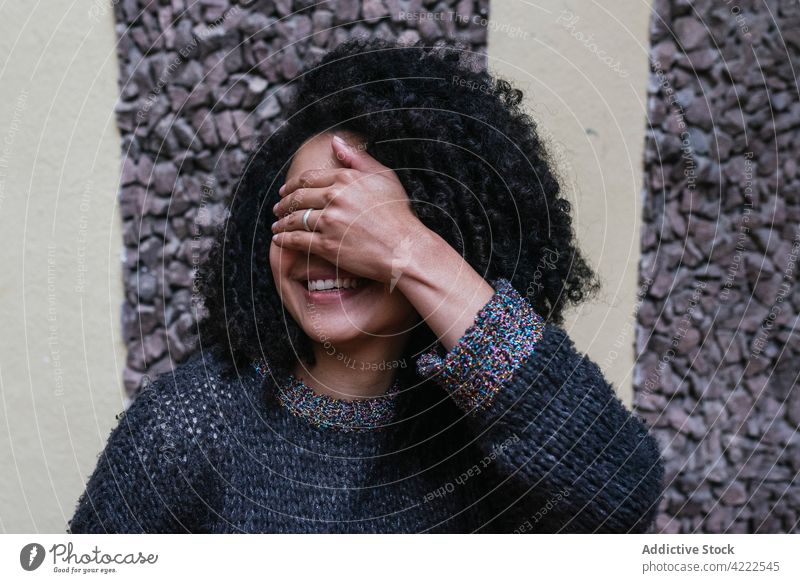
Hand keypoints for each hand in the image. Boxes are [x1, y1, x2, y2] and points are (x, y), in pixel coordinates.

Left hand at [271, 135, 427, 283]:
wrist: (404, 247)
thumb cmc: (398, 213)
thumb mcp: (384, 177)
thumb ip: (357, 158)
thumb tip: (336, 141)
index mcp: (344, 178)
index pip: (309, 178)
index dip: (293, 185)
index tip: (285, 190)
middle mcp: (334, 197)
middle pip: (298, 198)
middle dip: (284, 203)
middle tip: (277, 209)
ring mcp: (329, 221)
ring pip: (295, 219)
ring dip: (281, 223)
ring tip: (276, 226)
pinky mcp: (326, 244)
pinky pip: (297, 240)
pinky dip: (284, 240)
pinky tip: (278, 240)